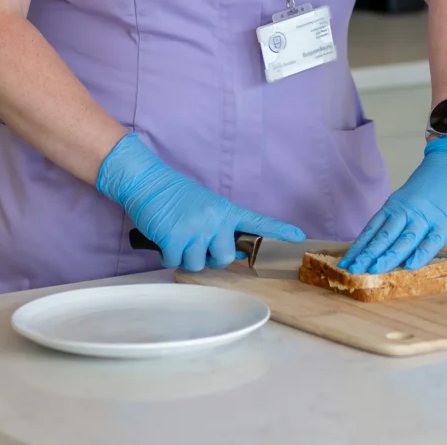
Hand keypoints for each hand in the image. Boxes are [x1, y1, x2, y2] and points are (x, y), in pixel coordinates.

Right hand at [97, 133, 304, 270]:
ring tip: (177, 235)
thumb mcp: (205, 206)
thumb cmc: (175, 195)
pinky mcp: (174, 238)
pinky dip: (167, 255)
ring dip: (185, 256)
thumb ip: (221, 226)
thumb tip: (235, 253)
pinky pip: (175, 262)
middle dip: (209, 257)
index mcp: (225, 210)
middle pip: (225, 258)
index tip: (299, 238)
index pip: (256, 222)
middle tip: (195, 241)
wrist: (147, 181)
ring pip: (198, 264)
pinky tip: (164, 237)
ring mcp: (195, 228)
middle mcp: (214, 219)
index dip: (278, 232)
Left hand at [340, 137, 446, 274]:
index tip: (345, 263)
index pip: (372, 230)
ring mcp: (425, 217)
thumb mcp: (410, 199)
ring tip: (373, 270)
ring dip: (388, 256)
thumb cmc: (433, 185)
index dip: (359, 247)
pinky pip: (432, 241)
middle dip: (367, 255)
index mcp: (395, 205)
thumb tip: (384, 245)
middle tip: (352, 271)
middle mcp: (406, 211)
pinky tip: (410, 266)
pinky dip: (421, 253)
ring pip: (404, 239)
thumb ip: (399, 219)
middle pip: (383, 236)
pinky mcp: (445, 222)